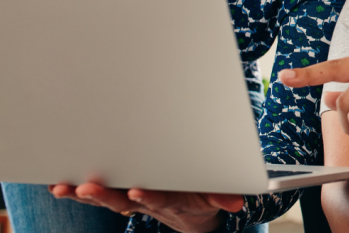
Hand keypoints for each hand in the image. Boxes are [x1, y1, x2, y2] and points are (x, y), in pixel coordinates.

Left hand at [49, 181, 242, 232]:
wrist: (189, 215)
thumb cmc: (201, 197)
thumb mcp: (216, 197)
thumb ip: (223, 197)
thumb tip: (237, 203)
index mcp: (172, 199)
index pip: (161, 199)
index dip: (149, 198)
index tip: (138, 193)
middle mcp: (146, 202)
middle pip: (123, 200)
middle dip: (104, 195)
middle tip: (88, 189)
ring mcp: (131, 200)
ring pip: (105, 199)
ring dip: (84, 194)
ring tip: (64, 188)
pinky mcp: (119, 194)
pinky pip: (96, 194)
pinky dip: (76, 191)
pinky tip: (58, 185)